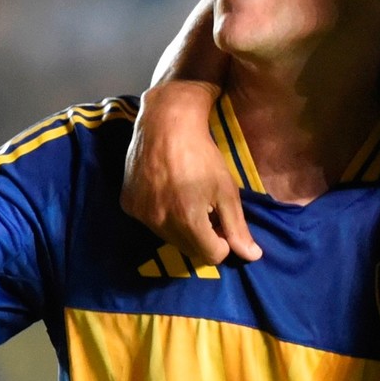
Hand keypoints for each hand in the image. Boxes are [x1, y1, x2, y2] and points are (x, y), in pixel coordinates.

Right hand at [122, 82, 261, 264]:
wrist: (166, 123)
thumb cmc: (202, 155)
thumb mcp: (226, 189)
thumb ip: (237, 227)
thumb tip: (252, 257)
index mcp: (188, 221)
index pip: (211, 255)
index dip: (223, 240)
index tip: (222, 220)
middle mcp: (160, 223)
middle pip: (189, 249)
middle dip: (202, 235)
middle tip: (206, 207)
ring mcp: (141, 214)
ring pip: (168, 237)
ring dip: (180, 226)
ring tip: (185, 197)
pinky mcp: (127, 204)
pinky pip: (149, 221)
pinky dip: (160, 214)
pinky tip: (165, 191)